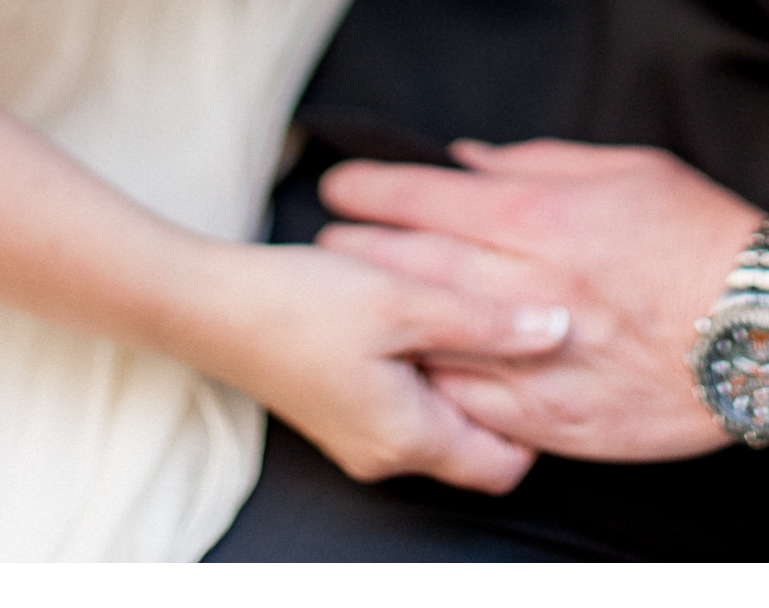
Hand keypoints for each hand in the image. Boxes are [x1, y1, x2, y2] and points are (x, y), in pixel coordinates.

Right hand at [172, 237, 569, 493]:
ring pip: (445, 423)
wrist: (208, 305)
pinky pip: (411, 407)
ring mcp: (361, 437)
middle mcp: (386, 454)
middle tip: (526, 333)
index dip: (541, 423)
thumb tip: (560, 331)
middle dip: (508, 400)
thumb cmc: (304, 303)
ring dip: (468, 379)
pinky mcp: (344, 410)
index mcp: (408, 439)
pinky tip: (431, 318)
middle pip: (477, 448)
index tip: (553, 366)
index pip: (504, 468)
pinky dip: (432, 371)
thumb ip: (487, 322)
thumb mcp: (407, 301)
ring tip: (480, 317)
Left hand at [317, 137, 768, 461]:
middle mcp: (527, 291)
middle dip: (357, 250)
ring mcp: (535, 362)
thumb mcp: (632, 169)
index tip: (342, 187)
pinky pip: (468, 407)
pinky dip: (431, 386)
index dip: (373, 192)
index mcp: (546, 221)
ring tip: (353, 304)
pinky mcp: (552, 421)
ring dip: (380, 320)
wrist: (767, 328)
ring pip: (427, 342)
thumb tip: (471, 162)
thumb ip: (542, 163)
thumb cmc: (707, 240)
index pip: (429, 200)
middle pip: (411, 268)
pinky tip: (408, 370)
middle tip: (328, 241)